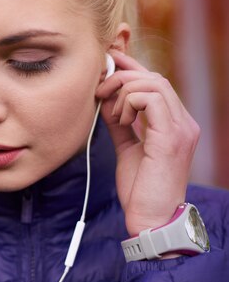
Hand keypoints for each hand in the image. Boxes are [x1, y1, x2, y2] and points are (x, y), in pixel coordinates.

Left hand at [96, 50, 199, 235]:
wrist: (151, 218)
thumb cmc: (141, 189)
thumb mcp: (127, 149)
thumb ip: (121, 125)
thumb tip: (107, 103)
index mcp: (175, 124)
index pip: (156, 83)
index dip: (131, 67)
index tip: (107, 63)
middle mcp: (184, 122)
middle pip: (154, 77)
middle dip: (121, 77)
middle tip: (98, 92)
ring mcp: (181, 128)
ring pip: (152, 83)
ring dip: (122, 92)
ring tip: (111, 114)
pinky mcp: (171, 136)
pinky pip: (150, 99)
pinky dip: (129, 103)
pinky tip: (121, 121)